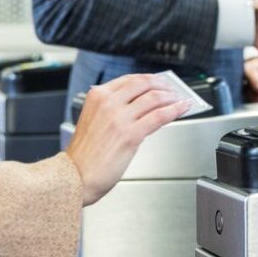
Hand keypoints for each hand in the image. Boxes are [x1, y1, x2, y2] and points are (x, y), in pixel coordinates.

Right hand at [64, 74, 189, 204]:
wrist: (76, 176)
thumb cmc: (83, 156)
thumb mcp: (93, 121)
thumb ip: (112, 110)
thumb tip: (138, 107)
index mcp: (97, 96)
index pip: (129, 80)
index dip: (148, 79)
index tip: (157, 82)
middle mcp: (108, 103)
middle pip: (143, 84)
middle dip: (162, 85)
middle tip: (172, 89)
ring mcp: (120, 117)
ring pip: (154, 98)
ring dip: (171, 97)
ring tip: (179, 100)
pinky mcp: (131, 134)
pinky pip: (159, 116)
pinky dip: (175, 110)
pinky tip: (182, 108)